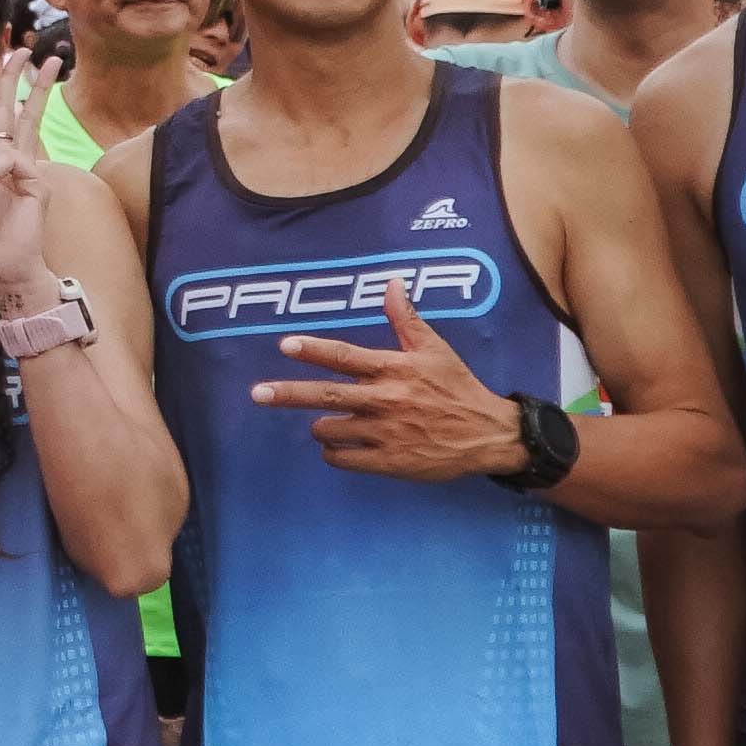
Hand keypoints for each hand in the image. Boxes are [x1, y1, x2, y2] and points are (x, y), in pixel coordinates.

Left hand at [252, 281, 530, 481]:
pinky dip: (333, 453)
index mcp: (394, 369)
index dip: (314, 349)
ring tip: (325, 423)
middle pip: (327, 395)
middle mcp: (385, 399)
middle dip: (288, 393)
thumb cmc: (457, 387)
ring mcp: (385, 433)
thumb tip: (392, 282)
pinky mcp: (389, 462)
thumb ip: (406, 318)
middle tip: (257, 394)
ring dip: (320, 426)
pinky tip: (337, 447)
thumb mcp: (435, 349)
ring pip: (330, 429)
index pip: (346, 356)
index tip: (285, 345)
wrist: (488, 435)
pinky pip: (343, 459)